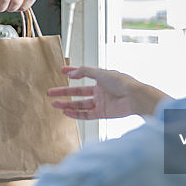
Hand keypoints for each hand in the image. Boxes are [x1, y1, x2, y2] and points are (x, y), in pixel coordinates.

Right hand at [47, 66, 169, 119]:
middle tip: (51, 93)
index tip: (61, 70)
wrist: (135, 97)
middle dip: (64, 92)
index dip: (72, 72)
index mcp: (101, 79)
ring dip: (67, 105)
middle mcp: (99, 91)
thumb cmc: (122, 82)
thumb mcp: (101, 73)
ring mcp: (100, 103)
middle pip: (78, 92)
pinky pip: (86, 115)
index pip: (83, 74)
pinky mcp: (102, 114)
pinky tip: (67, 113)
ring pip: (80, 104)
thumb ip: (84, 72)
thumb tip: (70, 74)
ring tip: (55, 104)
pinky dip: (76, 114)